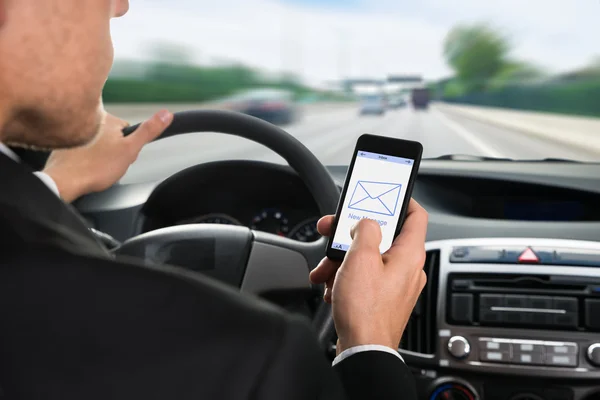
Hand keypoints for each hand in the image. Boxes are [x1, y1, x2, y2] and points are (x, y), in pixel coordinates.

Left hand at [43, 110, 172, 201]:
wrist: (64, 182)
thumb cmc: (96, 167)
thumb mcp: (130, 149)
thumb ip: (148, 131)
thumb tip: (166, 113)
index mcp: (105, 119)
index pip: (126, 130)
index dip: (127, 146)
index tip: (121, 156)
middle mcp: (87, 121)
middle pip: (110, 137)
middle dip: (112, 150)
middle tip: (108, 164)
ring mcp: (74, 133)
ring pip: (96, 145)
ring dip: (98, 155)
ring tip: (96, 167)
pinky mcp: (63, 146)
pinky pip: (81, 152)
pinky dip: (84, 159)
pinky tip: (84, 168)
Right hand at [309, 199, 427, 353]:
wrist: (362, 350)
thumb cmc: (366, 310)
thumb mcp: (361, 258)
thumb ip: (365, 230)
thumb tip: (366, 222)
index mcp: (409, 254)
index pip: (415, 215)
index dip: (402, 199)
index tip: (386, 193)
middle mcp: (406, 269)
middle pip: (381, 237)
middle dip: (352, 235)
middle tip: (333, 232)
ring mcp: (395, 285)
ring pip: (368, 258)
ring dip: (343, 260)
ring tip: (326, 270)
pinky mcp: (382, 299)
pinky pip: (364, 278)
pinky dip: (346, 277)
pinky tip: (332, 286)